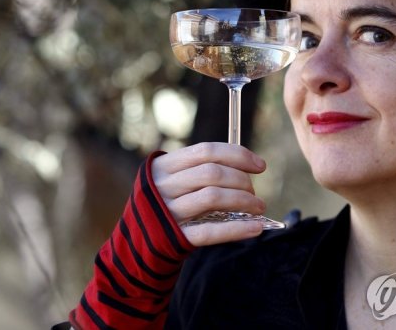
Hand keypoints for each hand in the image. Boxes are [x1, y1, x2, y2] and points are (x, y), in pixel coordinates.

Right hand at [151, 143, 267, 245]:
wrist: (135, 243)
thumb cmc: (164, 205)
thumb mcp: (172, 181)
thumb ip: (201, 171)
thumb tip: (248, 169)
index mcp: (164, 165)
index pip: (207, 151)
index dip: (237, 155)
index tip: (260, 165)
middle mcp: (163, 186)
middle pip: (212, 173)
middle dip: (241, 180)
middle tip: (254, 192)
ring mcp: (167, 212)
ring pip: (213, 198)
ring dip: (243, 201)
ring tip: (259, 208)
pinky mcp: (174, 237)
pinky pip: (210, 232)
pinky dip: (237, 229)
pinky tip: (256, 228)